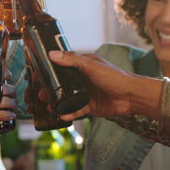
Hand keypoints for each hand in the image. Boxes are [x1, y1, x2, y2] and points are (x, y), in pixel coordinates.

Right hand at [47, 50, 161, 120]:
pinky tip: (60, 115)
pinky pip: (75, 110)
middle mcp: (81, 79)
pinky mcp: (89, 106)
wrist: (132, 97)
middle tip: (40, 93)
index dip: (48, 71)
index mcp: (81, 66)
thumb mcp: (91, 66)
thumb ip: (72, 60)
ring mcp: (85, 93)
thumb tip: (52, 54)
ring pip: (65, 98)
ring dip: (56, 102)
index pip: (60, 66)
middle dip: (49, 89)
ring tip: (48, 105)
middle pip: (60, 84)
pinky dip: (67, 113)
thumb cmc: (114, 77)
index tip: (37, 75)